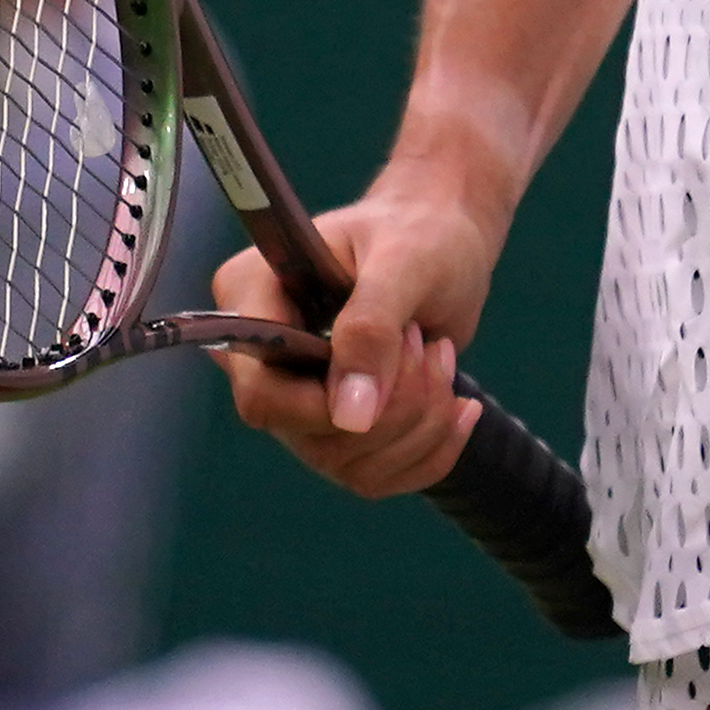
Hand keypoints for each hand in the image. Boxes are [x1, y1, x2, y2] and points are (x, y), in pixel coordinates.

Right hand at [208, 184, 493, 498]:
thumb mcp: (404, 262)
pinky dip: (432, 449)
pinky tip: (459, 406)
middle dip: (394, 405)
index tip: (399, 355)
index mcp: (251, 297)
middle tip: (424, 340)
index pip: (261, 392)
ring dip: (420, 422)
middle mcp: (263, 359)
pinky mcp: (339, 429)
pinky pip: (378, 476)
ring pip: (350, 465)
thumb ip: (371, 329)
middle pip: (310, 437)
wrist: (446, 242)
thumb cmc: (420, 233)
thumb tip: (351, 419)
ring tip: (439, 355)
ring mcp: (300, 401)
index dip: (326, 402)